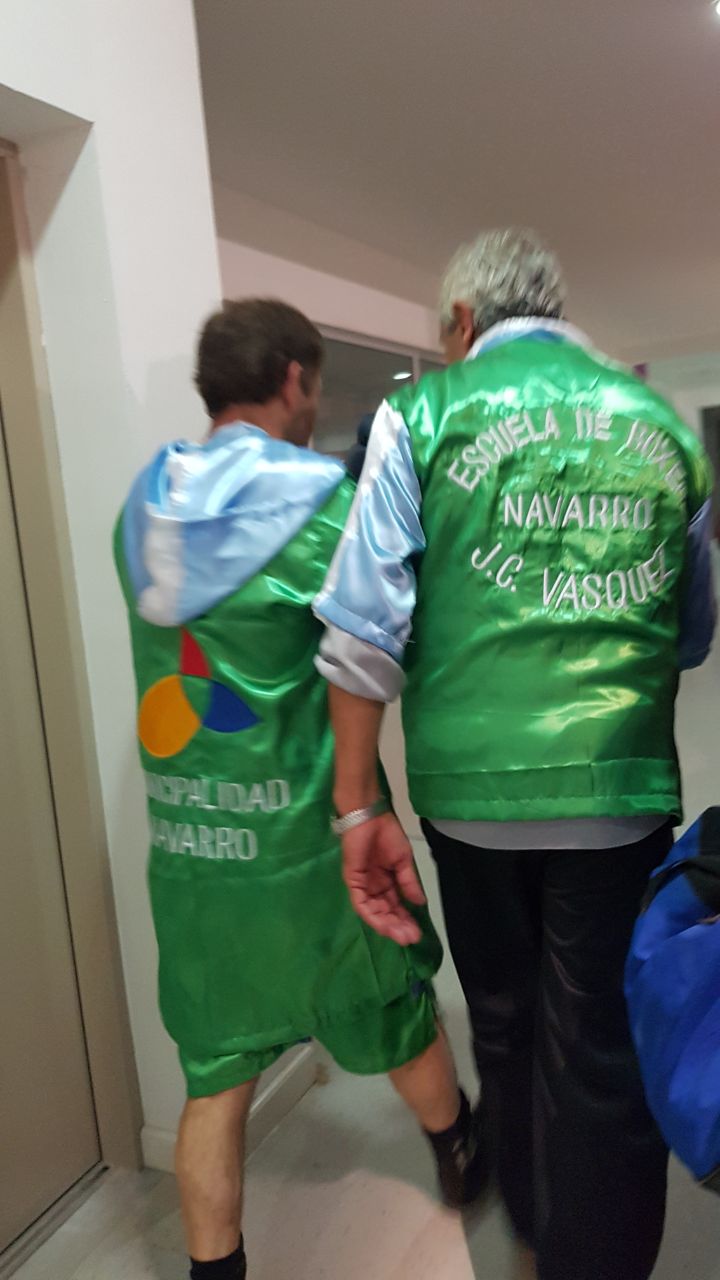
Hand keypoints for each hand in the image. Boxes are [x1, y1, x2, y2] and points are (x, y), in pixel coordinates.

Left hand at [342, 812, 425, 945]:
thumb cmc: (387, 833)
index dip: (406, 919)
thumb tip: (420, 902)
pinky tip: (384, 925)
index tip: (417, 932)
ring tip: (400, 936)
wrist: (370, 817)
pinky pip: (361, 904)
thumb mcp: (404, 861)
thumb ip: (409, 883)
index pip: (396, 905)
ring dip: (387, 925)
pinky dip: (372, 916)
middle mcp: (374, 886)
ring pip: (374, 912)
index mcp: (387, 880)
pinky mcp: (353, 881)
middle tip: (410, 939)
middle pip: (386, 912)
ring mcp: (363, 885)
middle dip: (398, 926)